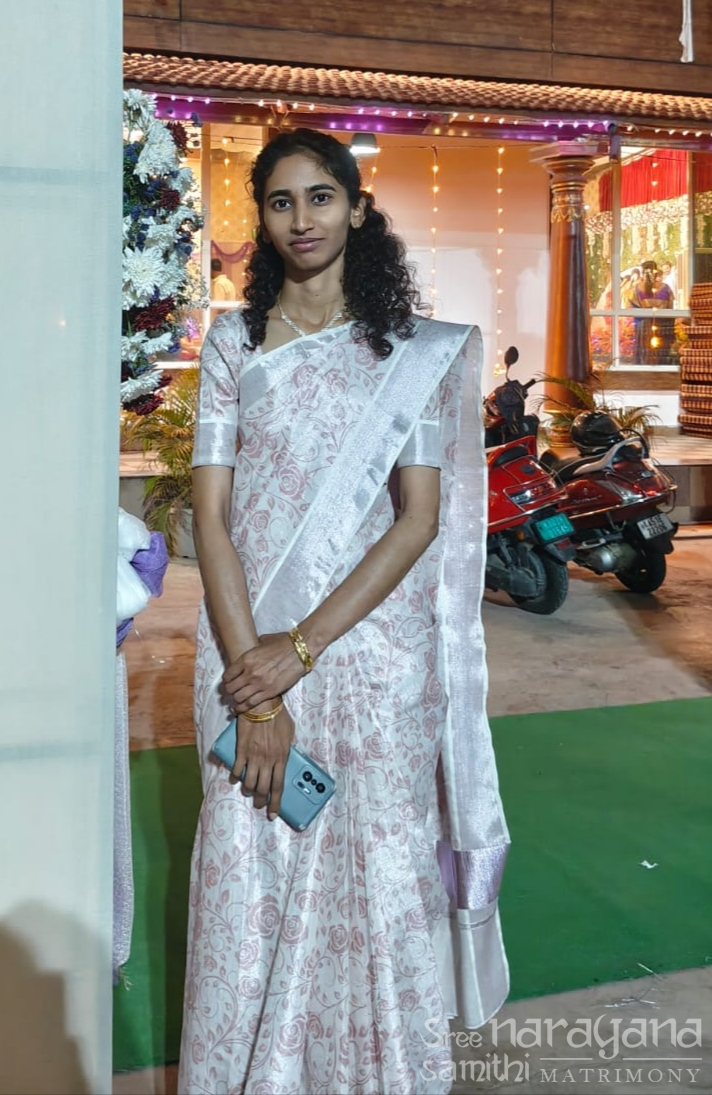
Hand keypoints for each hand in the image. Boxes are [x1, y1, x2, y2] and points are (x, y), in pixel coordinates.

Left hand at [223, 632, 306, 711]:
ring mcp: (259, 683)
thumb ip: (254, 649)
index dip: (225, 681)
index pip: (228, 675)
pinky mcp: (269, 692)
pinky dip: (243, 708)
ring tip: (235, 703)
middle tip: (230, 694)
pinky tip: (240, 709)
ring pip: (238, 698)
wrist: (299, 650)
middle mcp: (250, 672)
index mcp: (246, 659)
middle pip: (230, 688)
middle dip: (228, 692)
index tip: (227, 683)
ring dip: (235, 701)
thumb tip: (251, 650)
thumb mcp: (263, 642)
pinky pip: (251, 703)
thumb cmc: (283, 643)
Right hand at [233, 704, 294, 818]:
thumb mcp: (290, 734)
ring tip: (248, 792)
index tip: (273, 814)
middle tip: (258, 805)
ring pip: (249, 783)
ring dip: (248, 791)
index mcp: (282, 758)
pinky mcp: (241, 751)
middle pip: (263, 789)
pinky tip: (235, 779)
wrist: (262, 705)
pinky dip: (235, 777)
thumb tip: (286, 756)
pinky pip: (237, 770)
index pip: (278, 787)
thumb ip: (287, 748)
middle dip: (260, 801)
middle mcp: (267, 760)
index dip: (275, 803)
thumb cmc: (278, 717)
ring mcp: (254, 757)